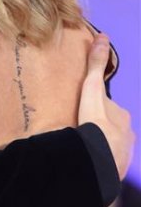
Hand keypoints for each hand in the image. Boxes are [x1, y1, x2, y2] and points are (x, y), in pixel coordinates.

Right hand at [78, 34, 133, 178]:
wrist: (99, 160)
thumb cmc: (94, 123)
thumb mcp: (92, 90)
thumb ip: (96, 66)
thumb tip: (103, 35)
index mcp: (122, 116)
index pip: (106, 109)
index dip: (94, 109)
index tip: (82, 114)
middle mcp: (128, 134)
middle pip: (110, 127)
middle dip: (98, 128)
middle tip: (78, 131)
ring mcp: (124, 154)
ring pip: (109, 146)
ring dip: (98, 146)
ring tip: (80, 150)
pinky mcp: (116, 170)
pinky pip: (106, 163)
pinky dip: (98, 162)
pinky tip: (86, 164)